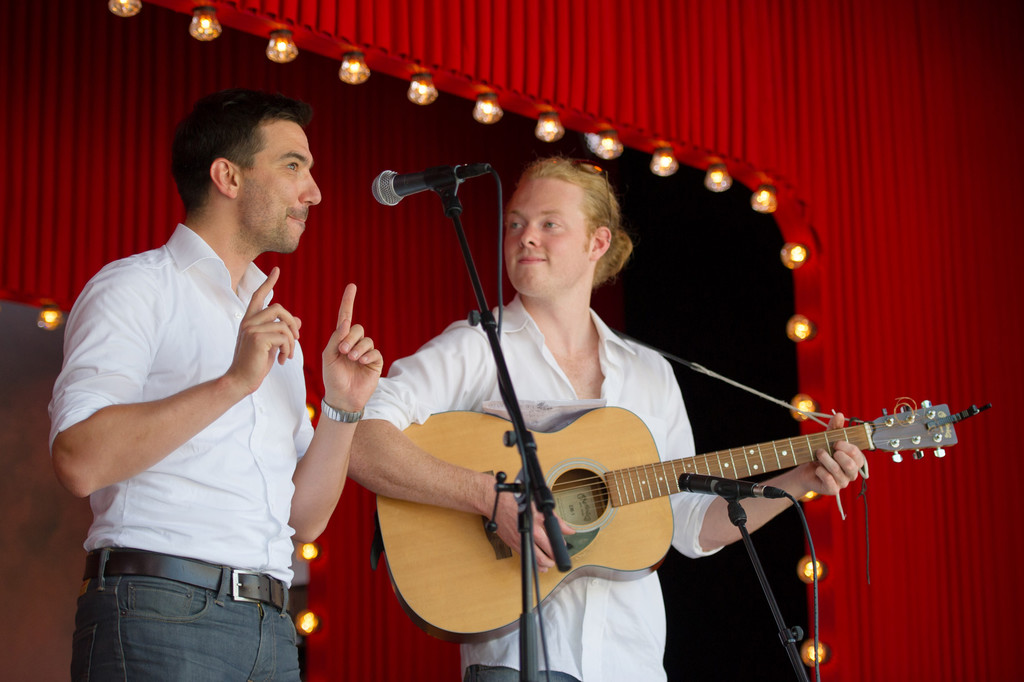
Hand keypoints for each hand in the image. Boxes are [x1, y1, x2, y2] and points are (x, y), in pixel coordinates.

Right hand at [227, 267, 300, 394]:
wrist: (241, 381)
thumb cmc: (255, 364)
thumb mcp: (271, 345)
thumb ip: (282, 331)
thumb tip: (299, 321)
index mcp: (249, 321)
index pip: (258, 296)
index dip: (268, 282)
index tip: (276, 270)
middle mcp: (248, 321)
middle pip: (279, 308)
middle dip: (293, 322)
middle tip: (297, 339)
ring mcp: (251, 329)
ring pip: (284, 325)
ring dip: (292, 342)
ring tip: (289, 355)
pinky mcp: (257, 338)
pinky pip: (284, 337)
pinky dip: (289, 349)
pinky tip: (284, 360)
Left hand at [321, 283, 382, 413]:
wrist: (342, 397)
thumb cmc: (332, 377)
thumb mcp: (329, 356)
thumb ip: (336, 338)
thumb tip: (346, 324)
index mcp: (341, 340)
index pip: (345, 317)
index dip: (348, 302)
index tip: (351, 286)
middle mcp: (354, 344)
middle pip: (357, 328)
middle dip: (350, 337)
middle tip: (343, 350)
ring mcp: (366, 352)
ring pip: (366, 339)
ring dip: (357, 348)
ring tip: (351, 359)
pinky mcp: (375, 362)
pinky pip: (374, 351)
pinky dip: (367, 355)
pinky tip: (361, 362)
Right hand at [491, 487, 574, 572]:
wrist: (495, 503)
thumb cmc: (515, 502)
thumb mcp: (539, 507)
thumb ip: (556, 520)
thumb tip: (569, 530)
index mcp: (537, 521)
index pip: (554, 538)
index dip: (561, 545)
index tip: (563, 545)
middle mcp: (530, 532)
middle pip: (547, 551)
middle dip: (554, 557)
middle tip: (558, 556)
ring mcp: (521, 539)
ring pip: (537, 559)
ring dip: (546, 563)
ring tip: (550, 562)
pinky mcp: (514, 544)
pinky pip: (527, 558)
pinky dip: (535, 564)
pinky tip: (540, 565)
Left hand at [801, 412, 867, 495]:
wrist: (806, 470)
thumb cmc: (821, 454)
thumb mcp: (826, 438)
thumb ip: (834, 427)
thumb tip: (840, 415)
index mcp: (855, 460)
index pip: (857, 454)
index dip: (846, 447)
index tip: (835, 442)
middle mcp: (852, 472)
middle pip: (851, 465)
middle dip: (836, 455)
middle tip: (823, 449)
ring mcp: (843, 482)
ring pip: (838, 472)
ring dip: (825, 460)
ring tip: (818, 454)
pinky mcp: (833, 490)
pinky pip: (830, 481)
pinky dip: (821, 472)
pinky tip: (817, 468)